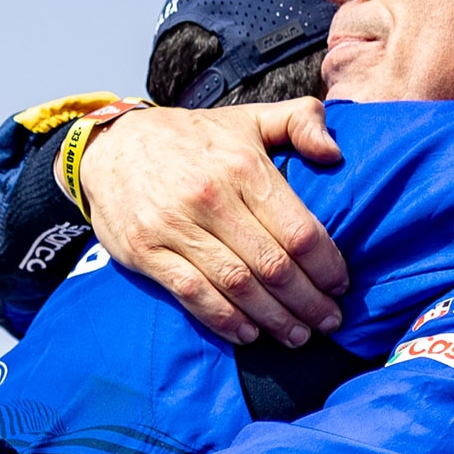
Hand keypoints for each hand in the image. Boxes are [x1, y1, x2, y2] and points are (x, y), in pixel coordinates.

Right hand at [73, 103, 348, 345]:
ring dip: (274, 319)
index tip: (341, 285)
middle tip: (329, 321)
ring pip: (238, 286)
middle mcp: (211, 198)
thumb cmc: (191, 139)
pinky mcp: (147, 252)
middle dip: (308, 302)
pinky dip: (224, 320)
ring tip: (298, 336)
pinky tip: (249, 333)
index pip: (299, 230)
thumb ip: (301, 121)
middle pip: (274, 265)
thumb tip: (336, 154)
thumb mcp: (248, 118)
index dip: (326, 265)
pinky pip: (193, 294)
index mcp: (243, 166)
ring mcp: (176, 228)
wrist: (112, 147)